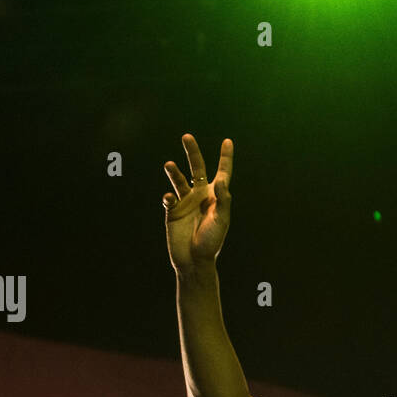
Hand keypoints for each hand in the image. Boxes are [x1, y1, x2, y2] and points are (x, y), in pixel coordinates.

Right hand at [163, 135, 232, 272]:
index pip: (222, 173)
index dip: (225, 157)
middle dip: (192, 152)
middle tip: (187, 136)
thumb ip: (223, 200)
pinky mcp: (173, 210)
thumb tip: (222, 180)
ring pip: (179, 179)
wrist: (193, 259)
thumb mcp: (221, 220)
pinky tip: (170, 200)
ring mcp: (186, 202)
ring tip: (168, 165)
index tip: (228, 141)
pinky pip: (169, 198)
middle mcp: (200, 195)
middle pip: (197, 168)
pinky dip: (168, 196)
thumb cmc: (211, 241)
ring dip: (174, 171)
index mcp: (216, 196)